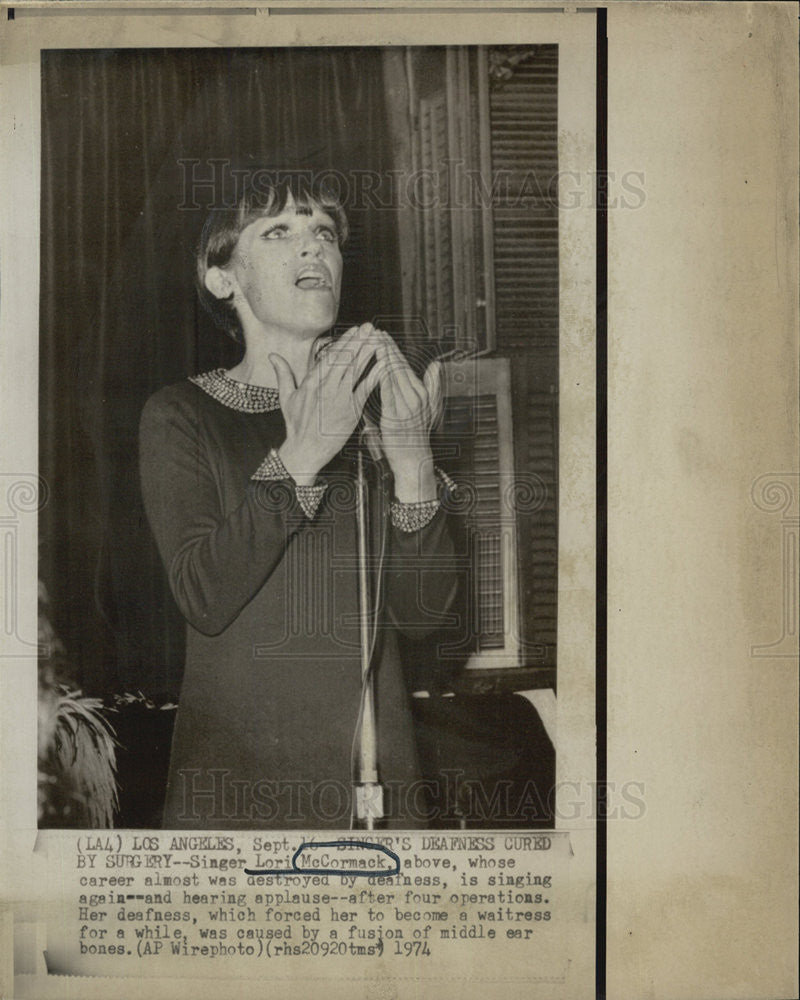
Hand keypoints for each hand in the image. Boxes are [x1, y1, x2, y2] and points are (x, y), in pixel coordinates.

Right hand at [270, 324, 381, 484]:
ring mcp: (341, 399)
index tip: (355, 329)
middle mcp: (327, 387)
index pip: (330, 356)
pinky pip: (365, 390)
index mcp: (312, 382)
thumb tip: (272, 356)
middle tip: (371, 327)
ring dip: (368, 354)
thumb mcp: (286, 398)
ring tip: (378, 340)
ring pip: (357, 371)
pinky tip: (383, 365)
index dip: (345, 341)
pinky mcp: (351, 411)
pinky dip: (375, 377)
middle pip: (346, 359)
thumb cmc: (297, 425)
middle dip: (359, 341)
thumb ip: (283, 374)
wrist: (306, 450)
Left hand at [374, 337, 442, 501]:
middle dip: (387, 347)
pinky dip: (382, 377)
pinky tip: (375, 367)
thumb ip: (433, 385)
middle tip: (375, 332)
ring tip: (373, 343)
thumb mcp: (430, 408)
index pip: (405, 364)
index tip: (383, 335)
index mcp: (421, 392)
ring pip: (394, 375)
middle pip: (399, 366)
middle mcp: (416, 396)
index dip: (393, 348)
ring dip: (383, 357)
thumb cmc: (416, 434)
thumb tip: (437, 365)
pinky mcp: (396, 416)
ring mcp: (407, 406)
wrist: (413, 458)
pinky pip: (389, 392)